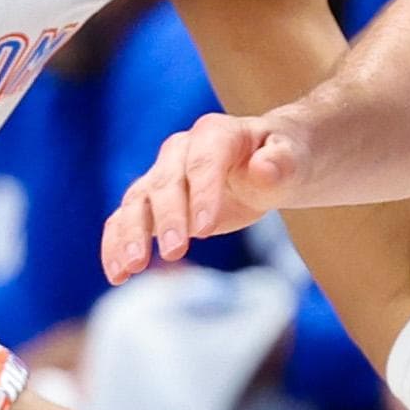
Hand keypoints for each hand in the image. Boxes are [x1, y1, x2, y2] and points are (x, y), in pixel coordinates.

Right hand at [101, 111, 310, 279]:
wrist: (267, 161)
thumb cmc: (283, 158)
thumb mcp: (293, 159)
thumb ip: (281, 163)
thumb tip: (263, 169)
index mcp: (215, 134)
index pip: (203, 162)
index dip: (202, 193)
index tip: (205, 229)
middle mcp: (180, 151)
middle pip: (166, 184)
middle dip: (168, 219)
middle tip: (176, 252)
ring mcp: (162, 176)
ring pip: (136, 202)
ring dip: (130, 234)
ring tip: (131, 268)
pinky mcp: (152, 203)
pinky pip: (125, 221)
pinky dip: (117, 245)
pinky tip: (117, 275)